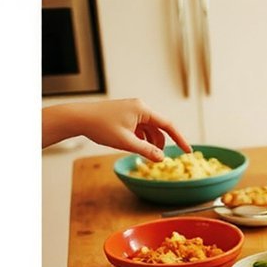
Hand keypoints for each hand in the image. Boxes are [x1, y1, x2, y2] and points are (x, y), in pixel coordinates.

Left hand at [42, 99, 191, 160]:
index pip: (168, 125)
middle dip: (160, 144)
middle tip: (156, 158)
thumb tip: (162, 158)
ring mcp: (132, 110)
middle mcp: (140, 107)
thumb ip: (146, 150)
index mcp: (143, 109)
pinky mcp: (126, 114)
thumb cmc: (101, 127)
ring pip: (149, 129)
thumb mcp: (126, 142)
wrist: (79, 118)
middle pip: (159, 128)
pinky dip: (141, 138)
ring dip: (149, 142)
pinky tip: (134, 146)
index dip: (180, 139)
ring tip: (143, 154)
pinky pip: (140, 128)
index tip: (188, 151)